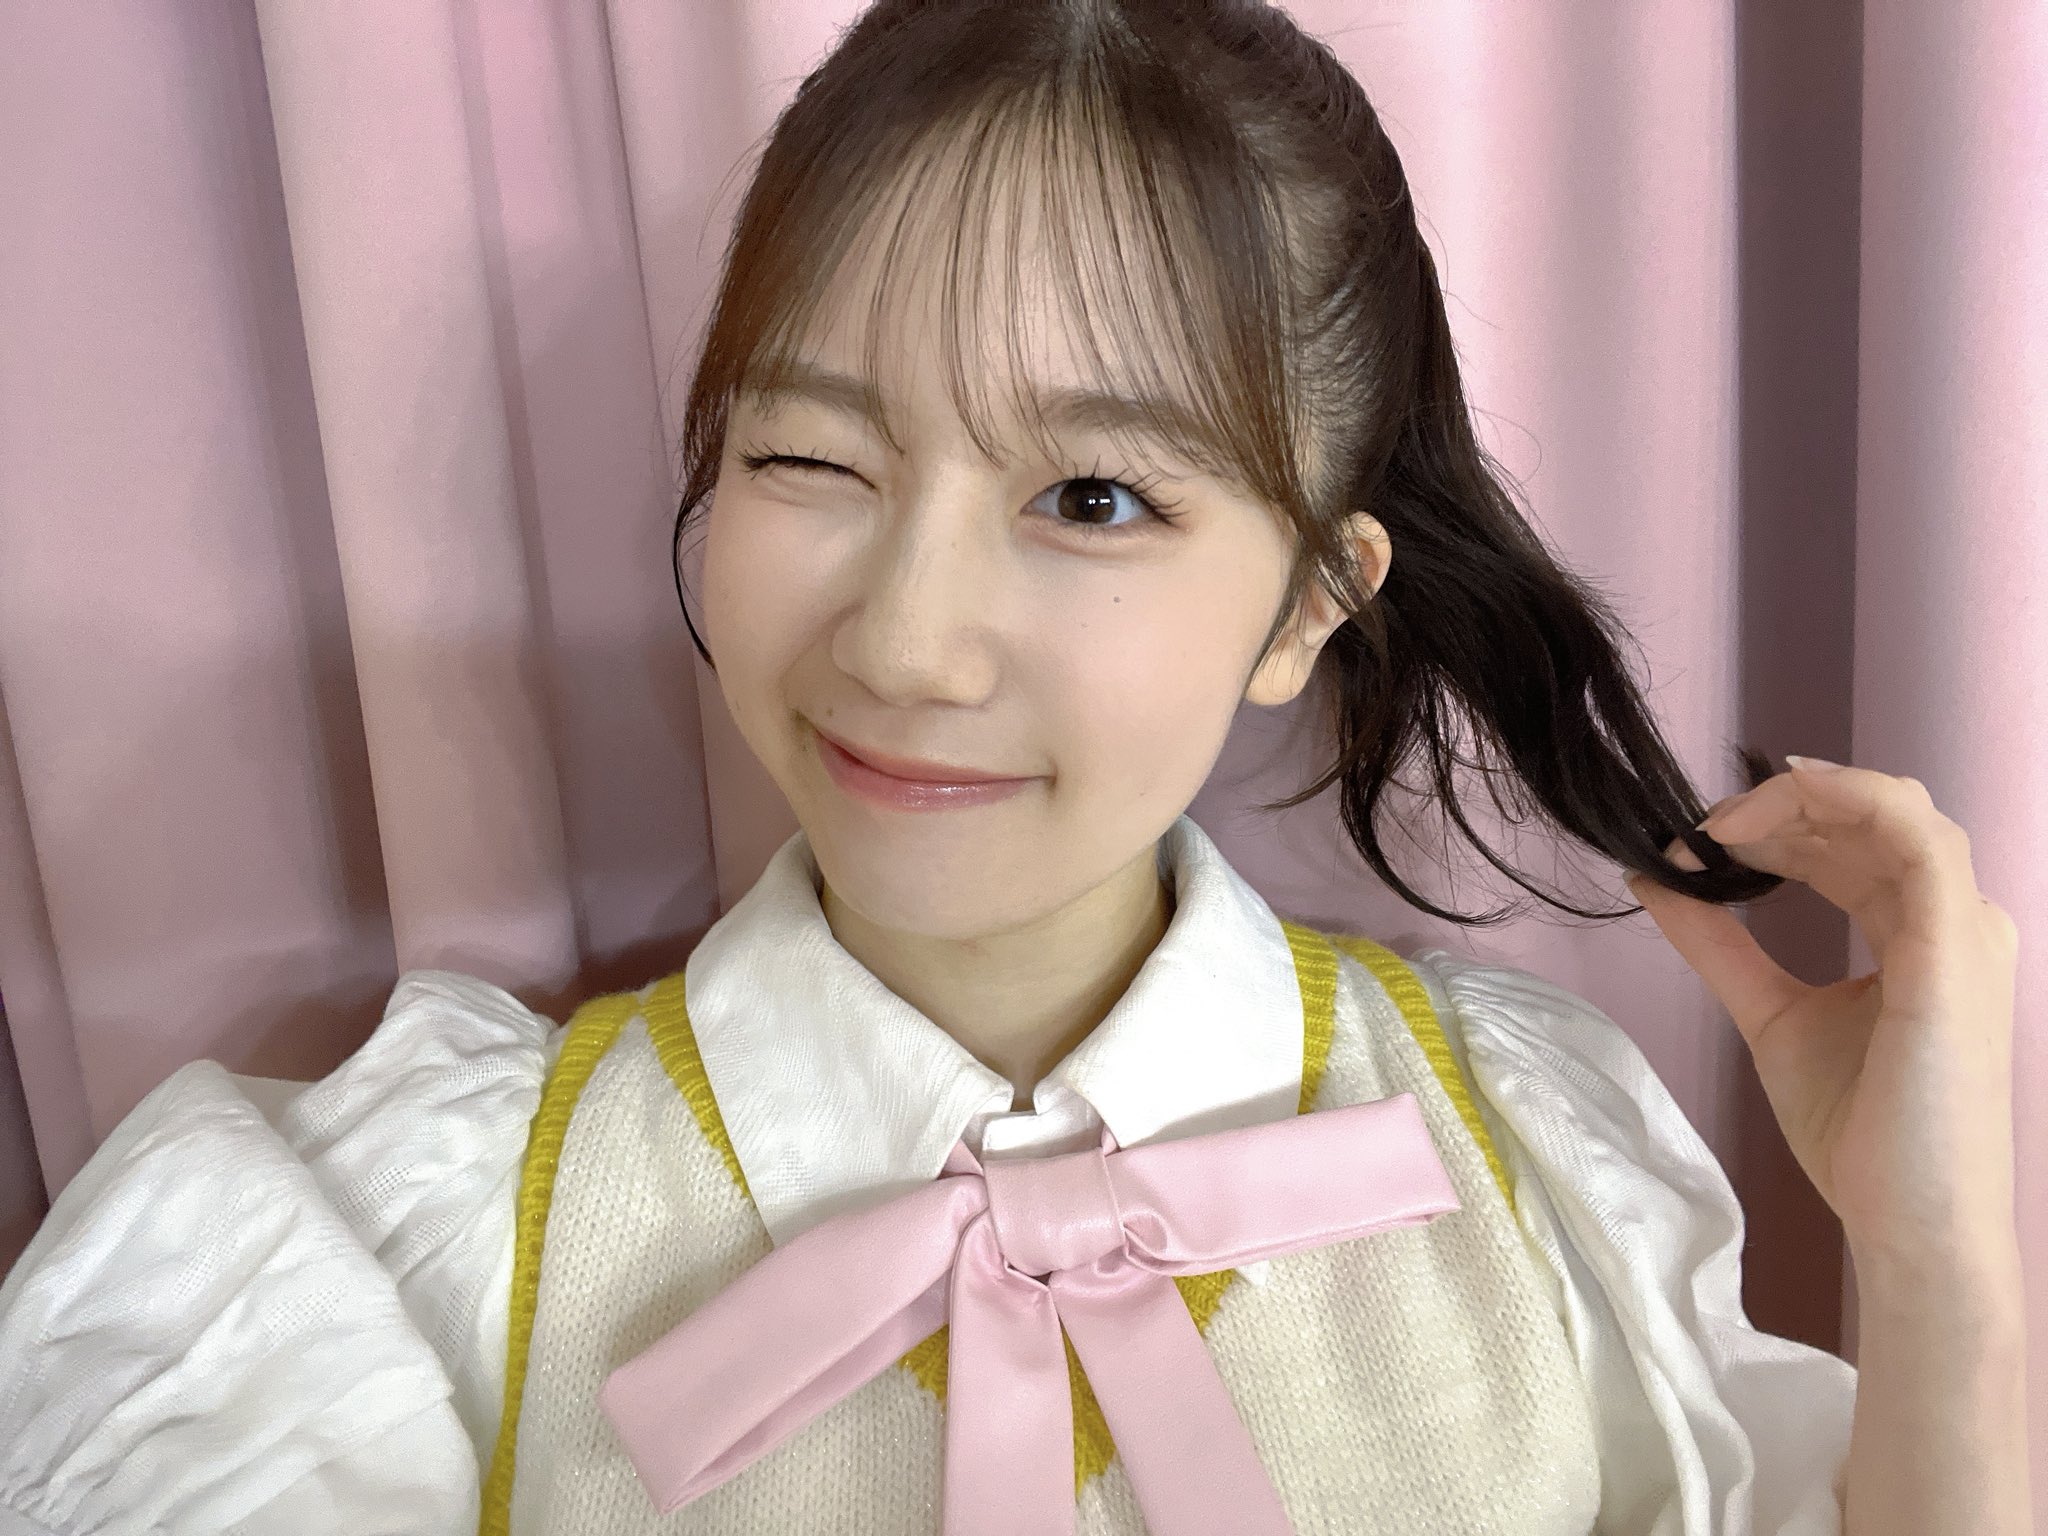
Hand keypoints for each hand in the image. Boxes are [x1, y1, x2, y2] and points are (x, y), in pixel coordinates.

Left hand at [1623, 759, 2020, 1276]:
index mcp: (1919, 932)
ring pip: (1895, 808)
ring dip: (1799, 800)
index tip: (1693, 843)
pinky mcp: (1956, 945)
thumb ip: (1719, 944)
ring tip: (1718, 829)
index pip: (1853, 843)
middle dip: (1777, 807)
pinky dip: (1840, 802)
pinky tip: (1763, 818)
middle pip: (1869, 816)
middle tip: (1696, 832)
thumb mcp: (1769, 1013)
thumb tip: (1653, 879)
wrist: (1906, 1219)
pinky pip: (1914, 834)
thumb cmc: (1859, 1132)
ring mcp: (1964, 928)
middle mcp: (1952, 919)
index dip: (1773, 824)